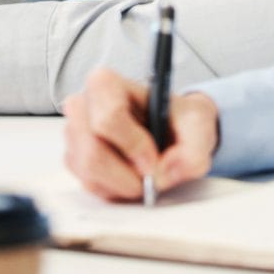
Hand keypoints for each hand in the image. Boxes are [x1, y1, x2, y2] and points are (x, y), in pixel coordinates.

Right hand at [61, 68, 218, 201]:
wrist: (173, 132)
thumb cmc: (179, 121)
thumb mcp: (199, 126)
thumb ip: (193, 150)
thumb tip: (164, 171)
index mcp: (107, 84)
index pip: (107, 117)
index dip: (132, 144)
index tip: (153, 158)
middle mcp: (83, 106)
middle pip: (92, 152)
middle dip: (126, 174)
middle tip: (150, 176)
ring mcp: (75, 134)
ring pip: (89, 173)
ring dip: (122, 184)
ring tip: (143, 175)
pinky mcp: (74, 159)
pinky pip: (90, 185)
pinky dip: (115, 190)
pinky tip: (130, 177)